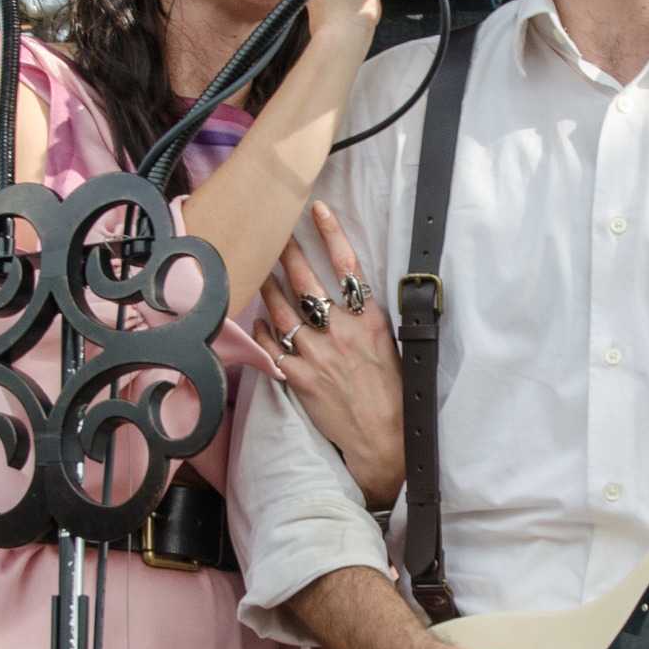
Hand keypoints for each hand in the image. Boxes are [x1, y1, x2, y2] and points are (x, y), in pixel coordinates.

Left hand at [260, 203, 403, 506]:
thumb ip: (368, 319)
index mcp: (368, 320)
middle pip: (305, 279)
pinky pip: (272, 344)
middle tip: (273, 229)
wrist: (381, 438)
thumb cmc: (392, 393)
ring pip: (282, 308)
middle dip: (286, 250)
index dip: (331, 233)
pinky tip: (258, 316)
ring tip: (256, 266)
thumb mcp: (391, 346)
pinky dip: (263, 327)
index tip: (317, 209)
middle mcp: (340, 331)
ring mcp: (315, 353)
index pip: (347, 266)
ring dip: (267, 284)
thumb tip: (352, 295)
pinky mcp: (297, 376)